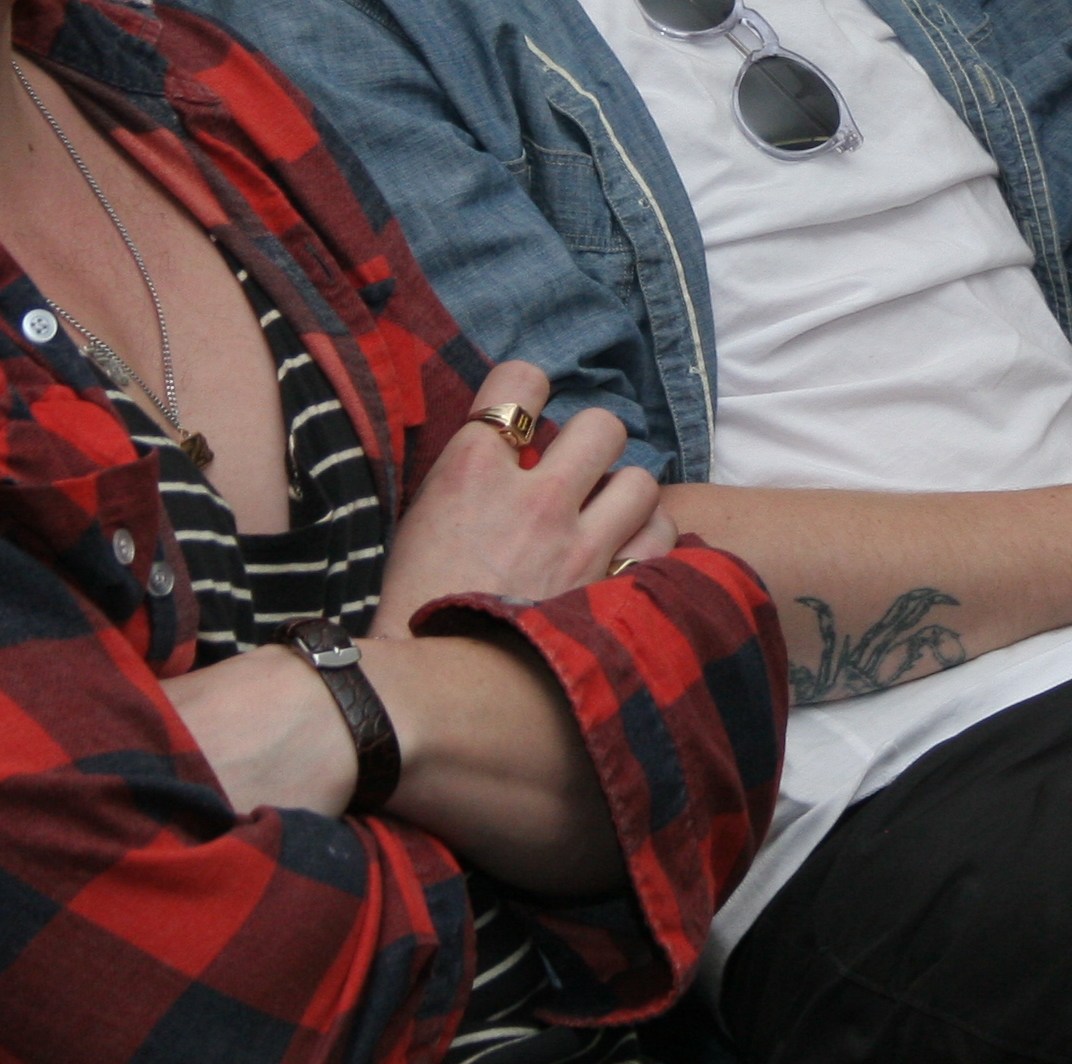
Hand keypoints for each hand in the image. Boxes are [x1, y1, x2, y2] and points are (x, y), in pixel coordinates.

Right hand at [372, 363, 673, 635]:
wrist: (428, 689)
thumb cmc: (412, 607)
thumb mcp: (420, 519)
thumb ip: (471, 472)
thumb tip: (512, 443)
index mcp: (471, 471)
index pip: (520, 381)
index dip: (527, 391)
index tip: (526, 418)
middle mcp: (533, 498)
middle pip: (602, 425)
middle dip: (592, 445)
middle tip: (578, 473)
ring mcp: (577, 546)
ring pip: (642, 481)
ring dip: (625, 496)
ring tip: (605, 518)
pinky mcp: (608, 592)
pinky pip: (659, 539)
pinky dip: (647, 543)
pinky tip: (624, 554)